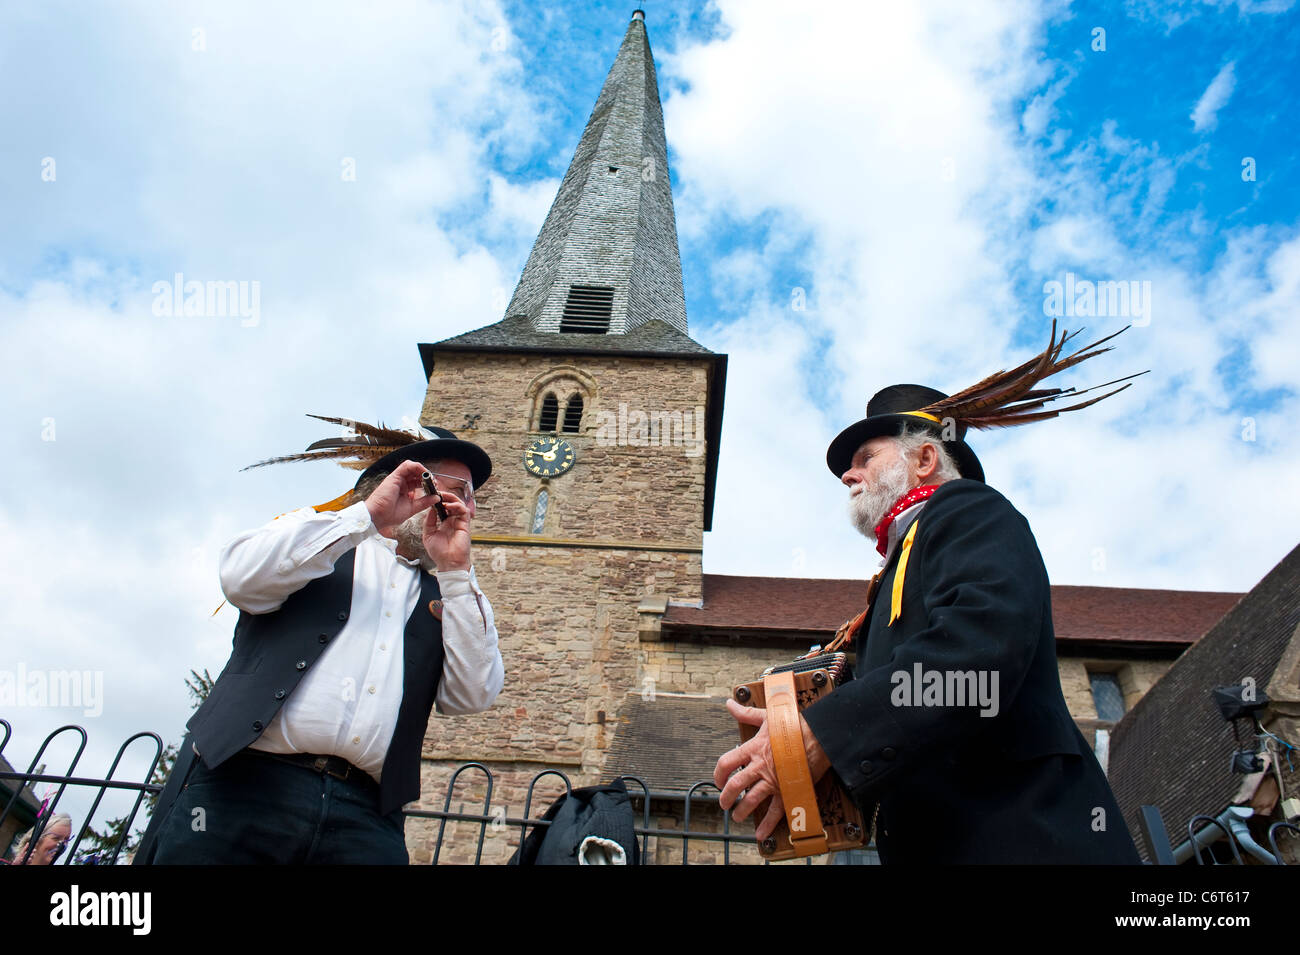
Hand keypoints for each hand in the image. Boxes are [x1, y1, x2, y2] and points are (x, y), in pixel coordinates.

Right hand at [365, 460, 435, 537]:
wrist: (377, 517)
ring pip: (412, 467)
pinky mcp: (394, 476)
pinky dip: (417, 467)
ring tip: (430, 478)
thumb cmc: (390, 515)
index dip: (427, 483)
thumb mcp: (412, 508)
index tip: (435, 488)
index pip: (417, 481)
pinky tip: (424, 474)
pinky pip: (406, 465)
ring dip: (423, 470)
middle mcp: (400, 483)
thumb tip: (437, 497)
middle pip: (416, 473)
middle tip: (434, 483)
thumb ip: (424, 502)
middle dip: (427, 476)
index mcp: (404, 491)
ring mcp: (397, 479)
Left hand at [421, 484, 471, 571]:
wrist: (448, 563)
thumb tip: (430, 508)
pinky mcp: (465, 525)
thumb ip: (429, 521)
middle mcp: (452, 521)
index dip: (438, 500)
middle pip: (451, 503)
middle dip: (445, 496)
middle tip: (438, 492)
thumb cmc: (439, 552)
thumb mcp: (428, 534)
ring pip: (459, 504)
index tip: (431, 495)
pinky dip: (457, 506)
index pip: (443, 507)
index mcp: (444, 523)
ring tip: (443, 496)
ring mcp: (459, 522)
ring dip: (451, 498)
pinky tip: (449, 506)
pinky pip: (464, 511)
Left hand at [713, 698, 832, 843]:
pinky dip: (767, 824)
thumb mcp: (767, 716)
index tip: (718, 780)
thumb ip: (746, 713)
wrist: (818, 736)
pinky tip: (761, 833)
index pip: (726, 763)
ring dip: (741, 811)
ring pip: (751, 800)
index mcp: (753, 749)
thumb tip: (731, 703)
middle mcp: (759, 766)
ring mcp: (773, 780)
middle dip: (726, 797)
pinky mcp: (787, 789)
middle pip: (735, 785)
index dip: (718, 774)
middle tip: (724, 803)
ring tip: (737, 816)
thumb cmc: (794, 724)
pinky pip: (775, 810)